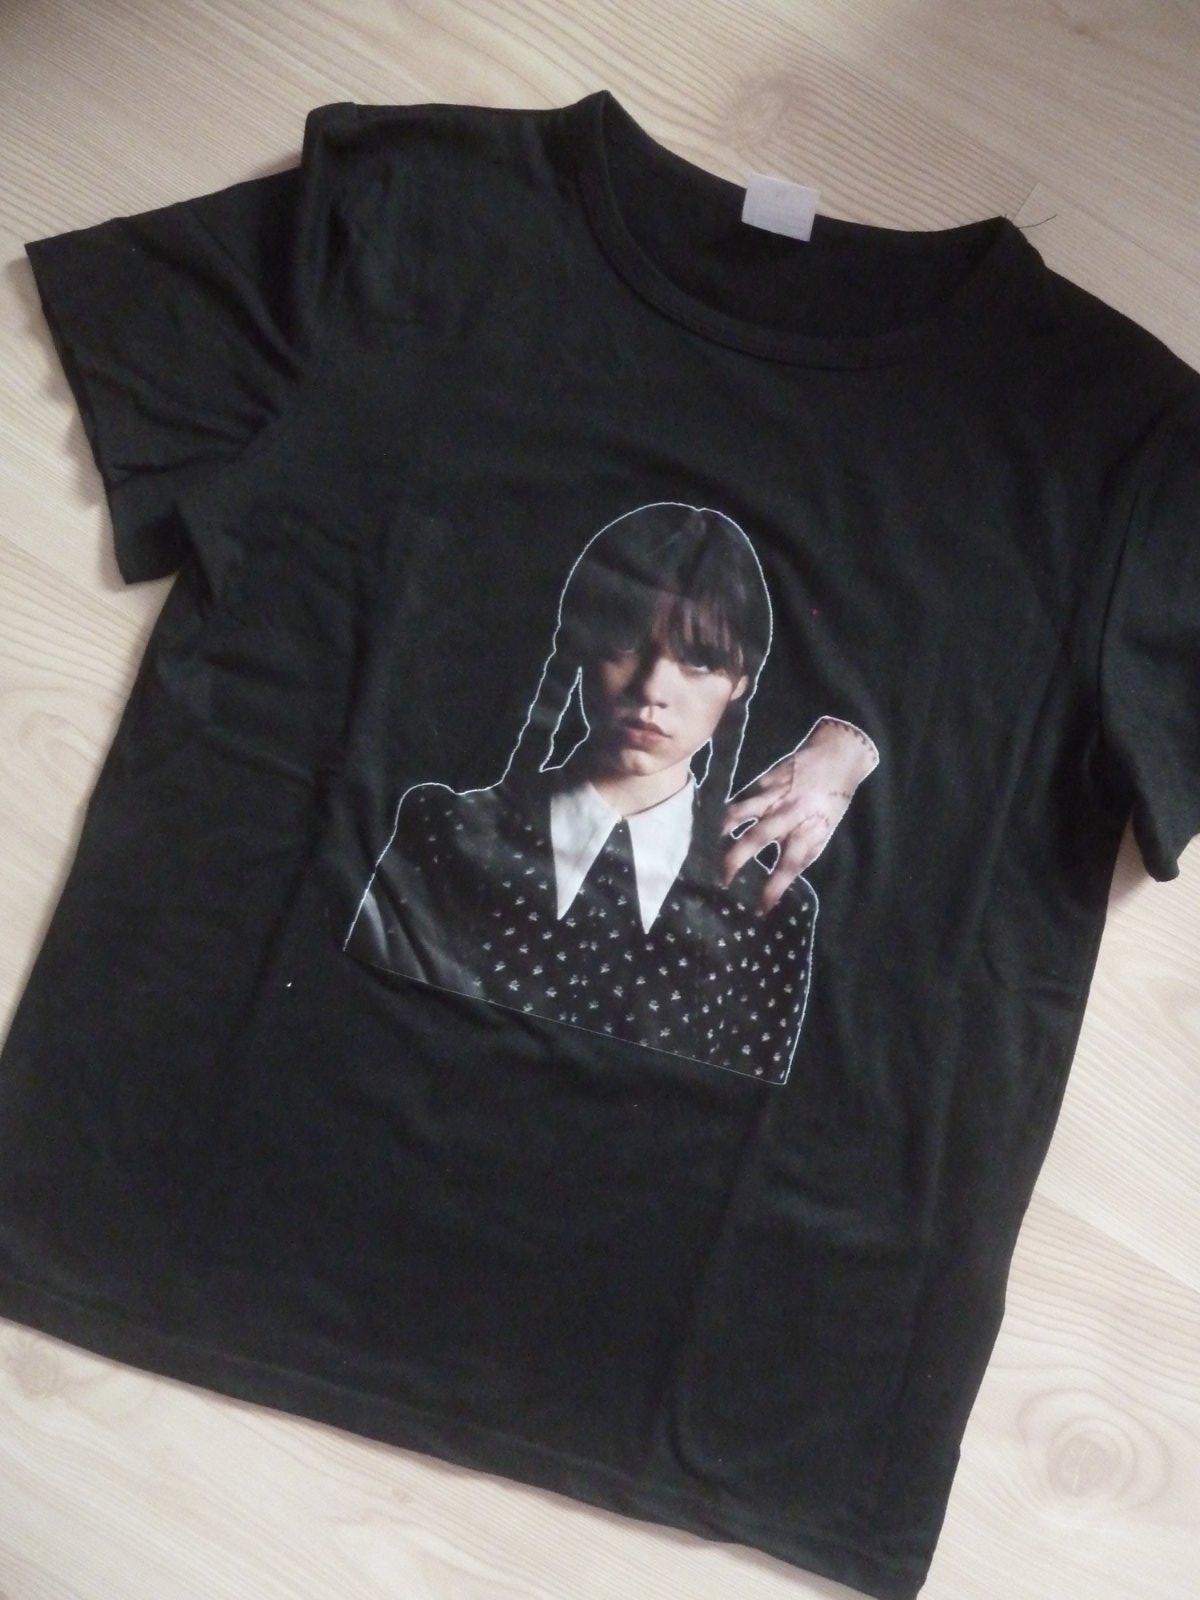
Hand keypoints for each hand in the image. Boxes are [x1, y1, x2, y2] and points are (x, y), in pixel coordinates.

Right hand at [720, 718, 878, 915]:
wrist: (836, 757)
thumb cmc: (832, 802)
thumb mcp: (826, 832)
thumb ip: (804, 853)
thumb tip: (782, 879)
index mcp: (808, 831)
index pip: (789, 865)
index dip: (773, 889)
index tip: (760, 909)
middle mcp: (789, 814)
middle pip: (757, 839)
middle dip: (735, 861)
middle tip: (722, 881)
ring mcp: (773, 795)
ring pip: (739, 813)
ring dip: (722, 833)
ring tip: (710, 849)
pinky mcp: (763, 781)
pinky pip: (739, 800)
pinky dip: (725, 816)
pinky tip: (716, 828)